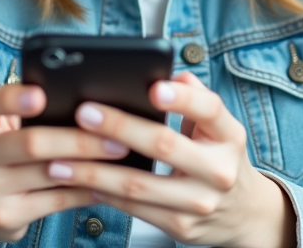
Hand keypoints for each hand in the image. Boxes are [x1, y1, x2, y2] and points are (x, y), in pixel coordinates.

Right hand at [0, 84, 127, 247]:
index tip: (42, 95)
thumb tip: (84, 103)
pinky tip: (106, 183)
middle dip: (78, 138)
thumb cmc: (4, 151)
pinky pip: (54, 201)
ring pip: (48, 173)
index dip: (10, 98)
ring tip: (119, 154)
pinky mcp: (4, 216)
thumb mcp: (3, 127)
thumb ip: (29, 111)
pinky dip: (84, 191)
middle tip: (115, 135)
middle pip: (30, 142)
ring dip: (90, 164)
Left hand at [43, 72, 295, 247]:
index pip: (209, 109)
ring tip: (60, 158)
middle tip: (83, 113)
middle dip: (119, 127)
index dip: (182, 98)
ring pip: (140, 185)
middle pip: (164, 145)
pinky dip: (103, 193)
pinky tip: (78, 180)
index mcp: (229, 135)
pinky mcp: (182, 228)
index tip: (152, 88)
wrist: (242, 214)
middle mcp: (219, 170)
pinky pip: (135, 209)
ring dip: (94, 170)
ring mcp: (200, 203)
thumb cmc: (217, 156)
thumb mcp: (216, 126)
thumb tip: (168, 74)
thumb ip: (194, 97)